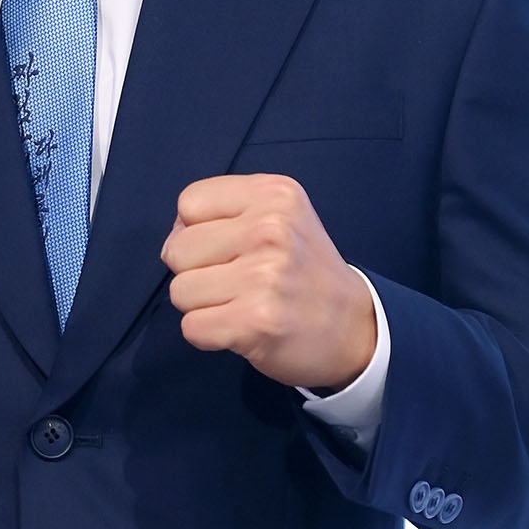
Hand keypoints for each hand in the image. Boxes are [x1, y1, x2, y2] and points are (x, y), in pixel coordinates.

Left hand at [160, 174, 374, 391]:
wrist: (354, 327)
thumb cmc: (303, 269)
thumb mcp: (280, 215)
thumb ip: (228, 211)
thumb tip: (174, 233)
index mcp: (273, 194)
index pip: (189, 203)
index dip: (195, 230)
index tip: (226, 248)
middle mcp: (270, 228)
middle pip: (177, 248)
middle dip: (195, 270)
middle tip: (233, 281)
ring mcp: (265, 276)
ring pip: (180, 291)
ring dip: (201, 305)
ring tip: (239, 304)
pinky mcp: (257, 321)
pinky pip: (191, 327)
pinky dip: (208, 334)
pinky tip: (239, 328)